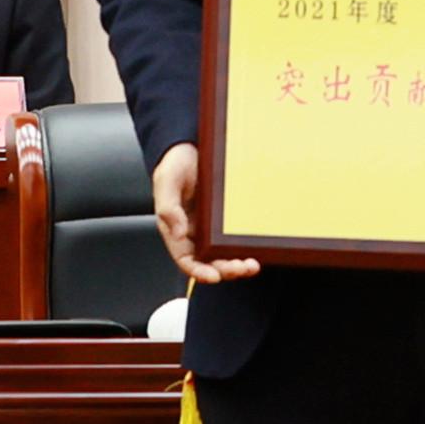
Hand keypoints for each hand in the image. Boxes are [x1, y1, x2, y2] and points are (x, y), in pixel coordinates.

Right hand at [149, 142, 259, 282]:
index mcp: (177, 229)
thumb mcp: (166, 181)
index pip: (186, 259)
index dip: (198, 271)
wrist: (192, 146)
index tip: (214, 277)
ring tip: (252, 265)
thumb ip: (168, 207)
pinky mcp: (227, 217)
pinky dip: (245, 245)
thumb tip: (179, 233)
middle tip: (243, 268)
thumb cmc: (175, 163)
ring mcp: (212, 226)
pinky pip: (236, 236)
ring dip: (237, 263)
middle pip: (209, 261)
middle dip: (225, 270)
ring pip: (224, 253)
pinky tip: (258, 248)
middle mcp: (195, 232)